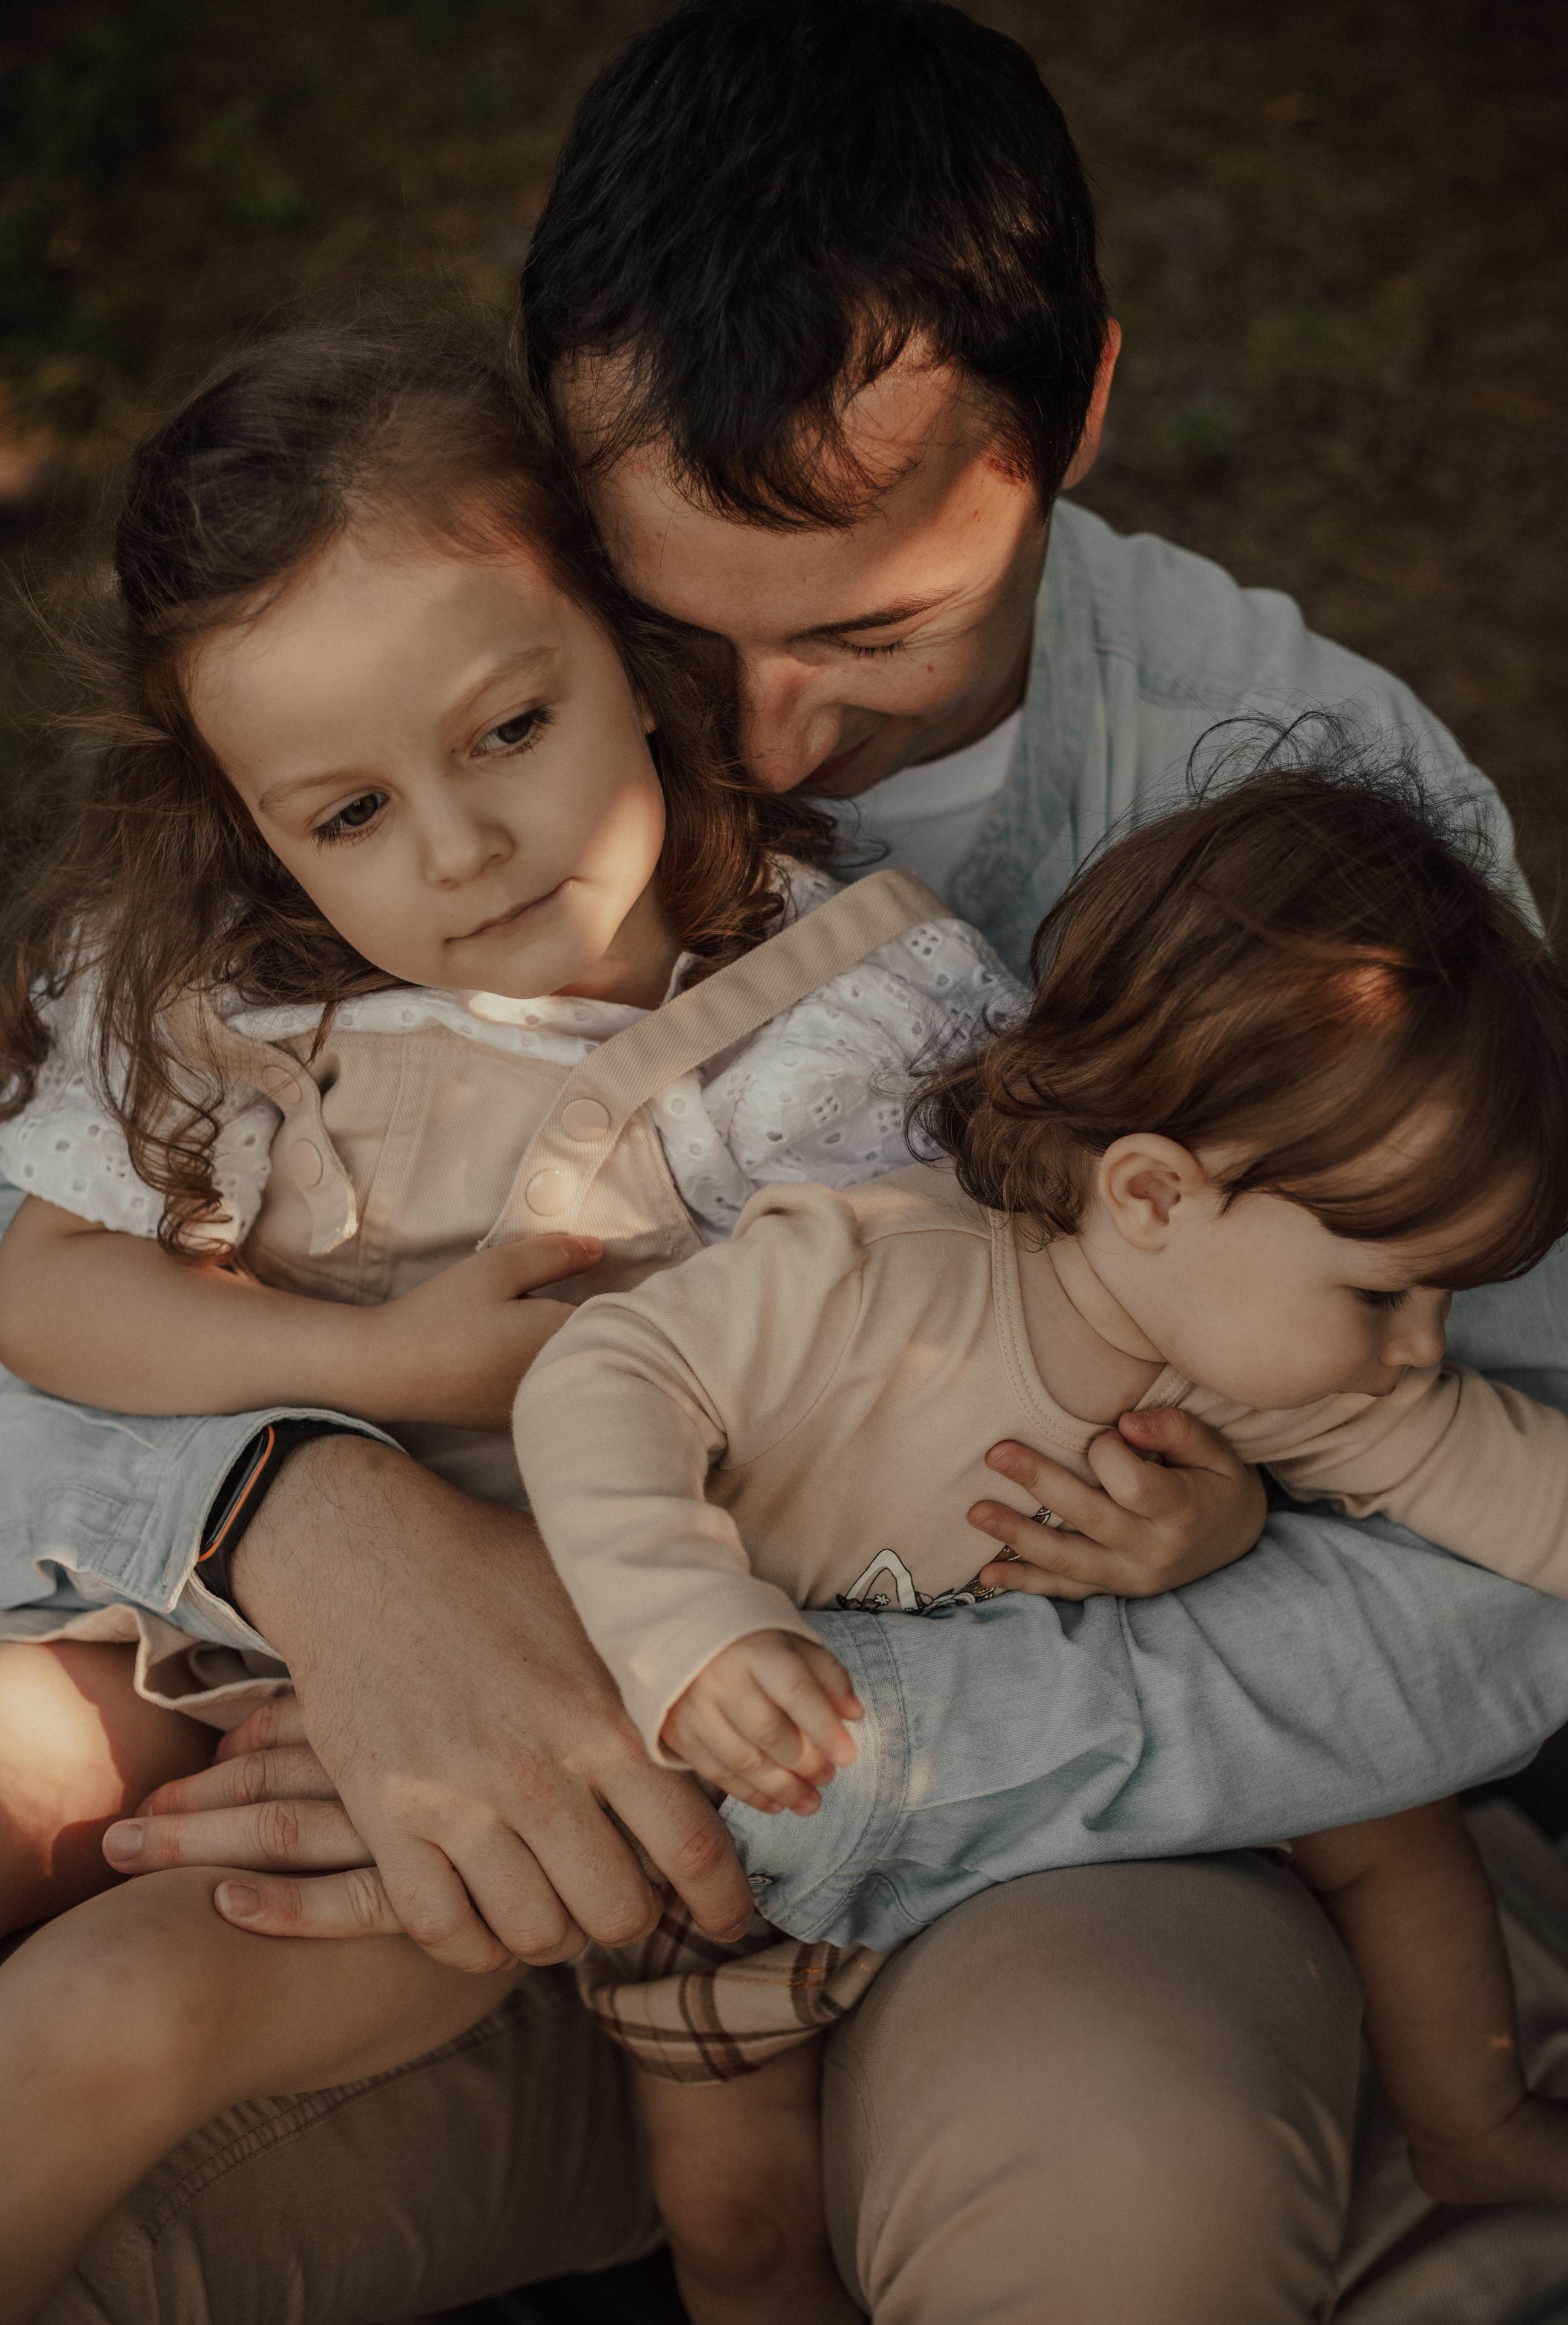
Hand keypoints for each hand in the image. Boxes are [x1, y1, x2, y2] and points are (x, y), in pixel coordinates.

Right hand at [139, 1435, 754, 1967]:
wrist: (363, 1549)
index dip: (723, 1903)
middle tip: (626, 1900)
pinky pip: (442, 1929)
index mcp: (602, 1714)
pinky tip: (489, 1918)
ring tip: (559, 1908)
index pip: (692, 1849)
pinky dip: (475, 1944)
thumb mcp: (595, 1613)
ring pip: (534, 1933)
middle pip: (618, 1911)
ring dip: (558, 1935)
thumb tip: (734, 1748)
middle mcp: (535, 1768)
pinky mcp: (385, 1815)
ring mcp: (454, 1798)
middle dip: (635, 1920)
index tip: (728, 1921)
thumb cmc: (493, 1570)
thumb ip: (657, 1687)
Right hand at [354, 1233, 601, 1429]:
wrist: (387, 1371)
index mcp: (560, 1340)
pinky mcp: (517, 1422)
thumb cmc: (439, 1316)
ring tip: (556, 1331)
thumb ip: (554, 1256)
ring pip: (581, 1373)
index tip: (625, 1285)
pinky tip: (525, 1359)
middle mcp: (557, 1382)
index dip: (626, 1300)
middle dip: (608, 1326)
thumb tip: (601, 1250)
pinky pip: (554, 1393)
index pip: (620, 1319)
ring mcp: (538, 1407)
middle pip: (606, 1350)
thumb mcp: (495, 1270)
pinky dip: (554, 1375)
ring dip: (581, 1352)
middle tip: (592, 1302)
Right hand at [660, 1630, 862, 1815]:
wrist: (678, 1634)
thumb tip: (854, 1715)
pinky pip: (716, 1772)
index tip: (848, 1756)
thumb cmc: (750, 1641)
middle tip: (828, 1777)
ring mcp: (694, 1707)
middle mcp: (720, 1677)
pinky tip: (776, 1804)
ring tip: (811, 1802)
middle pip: (768, 1731)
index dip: (824, 1727)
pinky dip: (749, 1794)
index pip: (795, 1690)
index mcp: (754, 1649)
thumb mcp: (792, 1641)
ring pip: (742, 1759)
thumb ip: (827, 1674)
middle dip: (805, 1762)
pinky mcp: (677, 1732)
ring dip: (781, 1788)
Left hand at [967, 1408, 1267, 1599]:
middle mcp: (1152, 1550)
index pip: (1131, 1483)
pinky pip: (1065, 1588)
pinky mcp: (1113, 1589)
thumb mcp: (1216, 1451)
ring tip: (976, 1513)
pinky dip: (1025, 1583)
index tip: (1106, 1433)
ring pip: (1067, 1559)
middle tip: (995, 1453)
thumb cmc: (1218, 1482)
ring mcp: (1129, 1575)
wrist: (1235, 1539)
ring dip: (1017, 1537)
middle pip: (1088, 1516)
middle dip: (1039, 1483)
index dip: (1109, 1452)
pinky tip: (986, 1574)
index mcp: (1181, 1511)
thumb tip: (1127, 1422)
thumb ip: (1176, 1430)